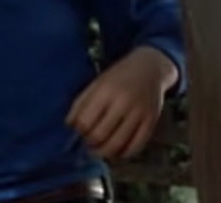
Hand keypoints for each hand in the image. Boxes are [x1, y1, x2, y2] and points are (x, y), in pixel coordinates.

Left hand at [66, 46, 178, 160]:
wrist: (151, 67)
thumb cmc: (119, 76)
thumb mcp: (97, 83)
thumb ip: (81, 103)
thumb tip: (69, 126)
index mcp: (105, 91)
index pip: (85, 122)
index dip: (79, 131)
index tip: (79, 132)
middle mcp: (122, 102)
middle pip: (99, 136)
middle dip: (89, 144)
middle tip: (88, 143)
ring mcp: (139, 113)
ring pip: (117, 144)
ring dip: (104, 152)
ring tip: (99, 150)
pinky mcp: (151, 121)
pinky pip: (136, 146)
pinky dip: (124, 154)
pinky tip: (117, 151)